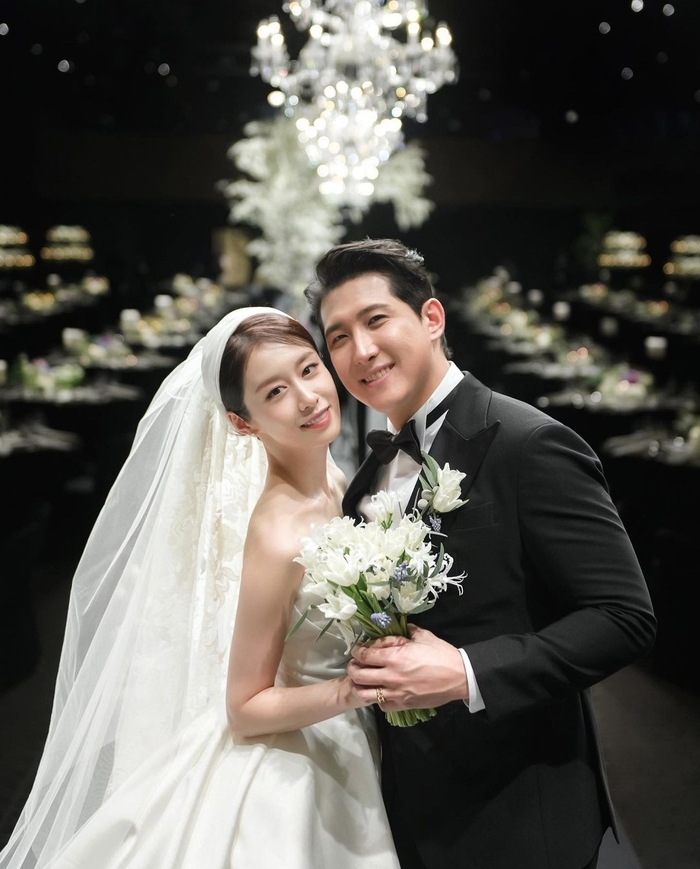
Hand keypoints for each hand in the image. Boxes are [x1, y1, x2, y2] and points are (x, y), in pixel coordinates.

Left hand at [347, 626, 468, 710]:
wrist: (459, 677)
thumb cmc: (442, 655)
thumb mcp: (423, 637)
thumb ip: (408, 632)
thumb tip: (402, 627)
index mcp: (395, 657)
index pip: (364, 655)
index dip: (357, 652)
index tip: (357, 650)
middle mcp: (391, 676)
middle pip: (359, 675)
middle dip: (353, 668)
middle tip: (355, 665)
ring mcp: (396, 693)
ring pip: (365, 694)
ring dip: (360, 686)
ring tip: (362, 681)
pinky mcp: (403, 705)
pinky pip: (382, 706)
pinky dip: (377, 700)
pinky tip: (380, 692)